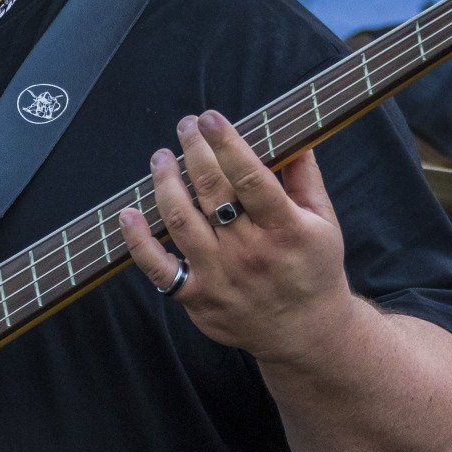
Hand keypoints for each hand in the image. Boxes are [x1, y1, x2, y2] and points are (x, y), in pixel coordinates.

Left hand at [118, 111, 353, 358]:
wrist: (305, 334)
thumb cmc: (313, 270)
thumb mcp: (323, 223)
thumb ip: (305, 178)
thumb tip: (295, 135)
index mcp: (286, 229)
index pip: (251, 177)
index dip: (227, 144)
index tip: (209, 118)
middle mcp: (250, 252)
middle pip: (212, 191)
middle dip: (194, 151)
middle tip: (185, 126)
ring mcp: (220, 276)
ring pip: (181, 219)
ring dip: (165, 182)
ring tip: (161, 157)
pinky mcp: (197, 297)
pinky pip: (159, 267)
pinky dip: (137, 241)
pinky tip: (128, 214)